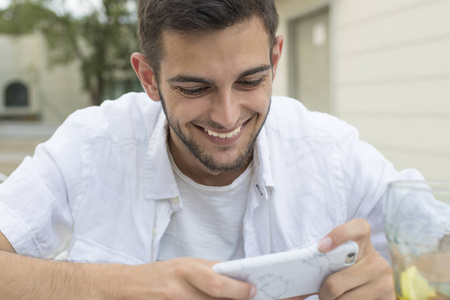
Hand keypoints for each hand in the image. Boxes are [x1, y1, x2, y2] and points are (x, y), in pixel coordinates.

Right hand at [128, 257, 255, 299]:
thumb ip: (212, 270)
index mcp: (186, 270)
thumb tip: (240, 276)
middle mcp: (178, 290)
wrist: (130, 286)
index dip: (238, 289)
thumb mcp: (187, 264)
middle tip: (247, 297)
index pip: (217, 283)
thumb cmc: (163, 273)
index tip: (252, 290)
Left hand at [315, 219, 394, 299]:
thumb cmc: (350, 274)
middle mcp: (377, 261)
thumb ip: (321, 266)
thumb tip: (291, 292)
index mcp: (363, 243)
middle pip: (335, 283)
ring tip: (335, 299)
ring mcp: (385, 282)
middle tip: (323, 294)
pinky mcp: (389, 298)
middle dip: (323, 293)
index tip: (321, 247)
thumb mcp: (340, 265)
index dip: (339, 234)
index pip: (357, 228)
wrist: (380, 289)